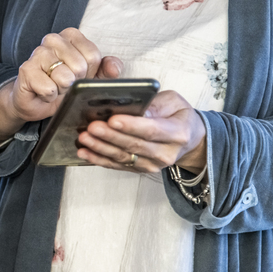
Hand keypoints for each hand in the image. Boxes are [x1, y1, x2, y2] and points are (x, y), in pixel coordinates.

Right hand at [0, 28, 122, 142]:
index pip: (93, 55)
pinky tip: (42, 92)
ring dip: (61, 90)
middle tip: (64, 84)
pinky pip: (49, 89)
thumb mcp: (89, 79)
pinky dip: (49, 97)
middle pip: (80, 67)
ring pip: (65, 78)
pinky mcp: (27, 70)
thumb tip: (114, 68)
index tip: (78, 76)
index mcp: (71, 36)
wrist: (34, 101)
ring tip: (54, 87)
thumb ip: (106, 71)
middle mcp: (53, 39)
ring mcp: (38, 53)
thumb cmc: (62, 86)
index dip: (89, 73)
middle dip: (75, 83)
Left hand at [76, 90, 206, 173]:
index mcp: (177, 133)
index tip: (112, 119)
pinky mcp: (140, 169)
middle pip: (133, 145)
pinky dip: (99, 159)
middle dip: (110, 136)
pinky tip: (85, 152)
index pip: (151, 130)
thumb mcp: (173, 102)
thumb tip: (133, 109)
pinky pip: (117, 165)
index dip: (130, 126)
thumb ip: (154, 105)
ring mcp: (152, 164)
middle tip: (91, 127)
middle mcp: (166, 153)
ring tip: (84, 138)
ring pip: (122, 157)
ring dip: (100, 148)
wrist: (188, 139)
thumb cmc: (178, 116)